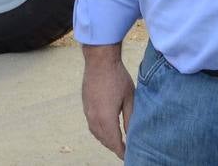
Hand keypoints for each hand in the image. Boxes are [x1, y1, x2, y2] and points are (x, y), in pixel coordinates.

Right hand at [81, 44, 134, 159]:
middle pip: (104, 140)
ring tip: (116, 142)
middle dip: (114, 147)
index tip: (128, 155)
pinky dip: (99, 132)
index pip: (114, 142)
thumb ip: (130, 118)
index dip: (122, 151)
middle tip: (124, 150)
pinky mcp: (85, 106)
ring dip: (106, 140)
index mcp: (106, 118)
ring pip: (96, 134)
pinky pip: (91, 125)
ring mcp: (88, 112)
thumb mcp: (130, 98)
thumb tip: (131, 134)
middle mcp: (94, 118)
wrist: (99, 61)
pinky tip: (105, 130)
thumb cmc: (117, 77)